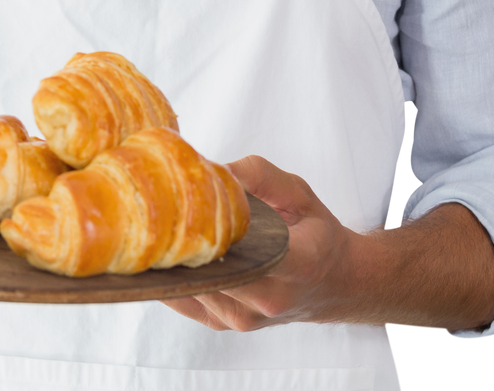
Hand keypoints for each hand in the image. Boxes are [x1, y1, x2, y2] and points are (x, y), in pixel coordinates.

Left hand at [161, 155, 356, 331]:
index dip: (216, 226)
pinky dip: (170, 275)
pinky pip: (184, 300)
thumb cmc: (315, 233)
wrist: (333, 283)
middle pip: (214, 269)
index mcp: (300, 263)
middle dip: (185, 239)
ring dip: (174, 256)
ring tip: (159, 224)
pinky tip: (161, 250)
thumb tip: (212, 168)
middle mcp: (271, 298)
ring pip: (194, 285)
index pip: (255, 249)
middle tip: (160, 206)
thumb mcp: (298, 192)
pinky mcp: (225, 325)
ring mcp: (245, 318)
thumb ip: (258, 175)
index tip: (190, 201)